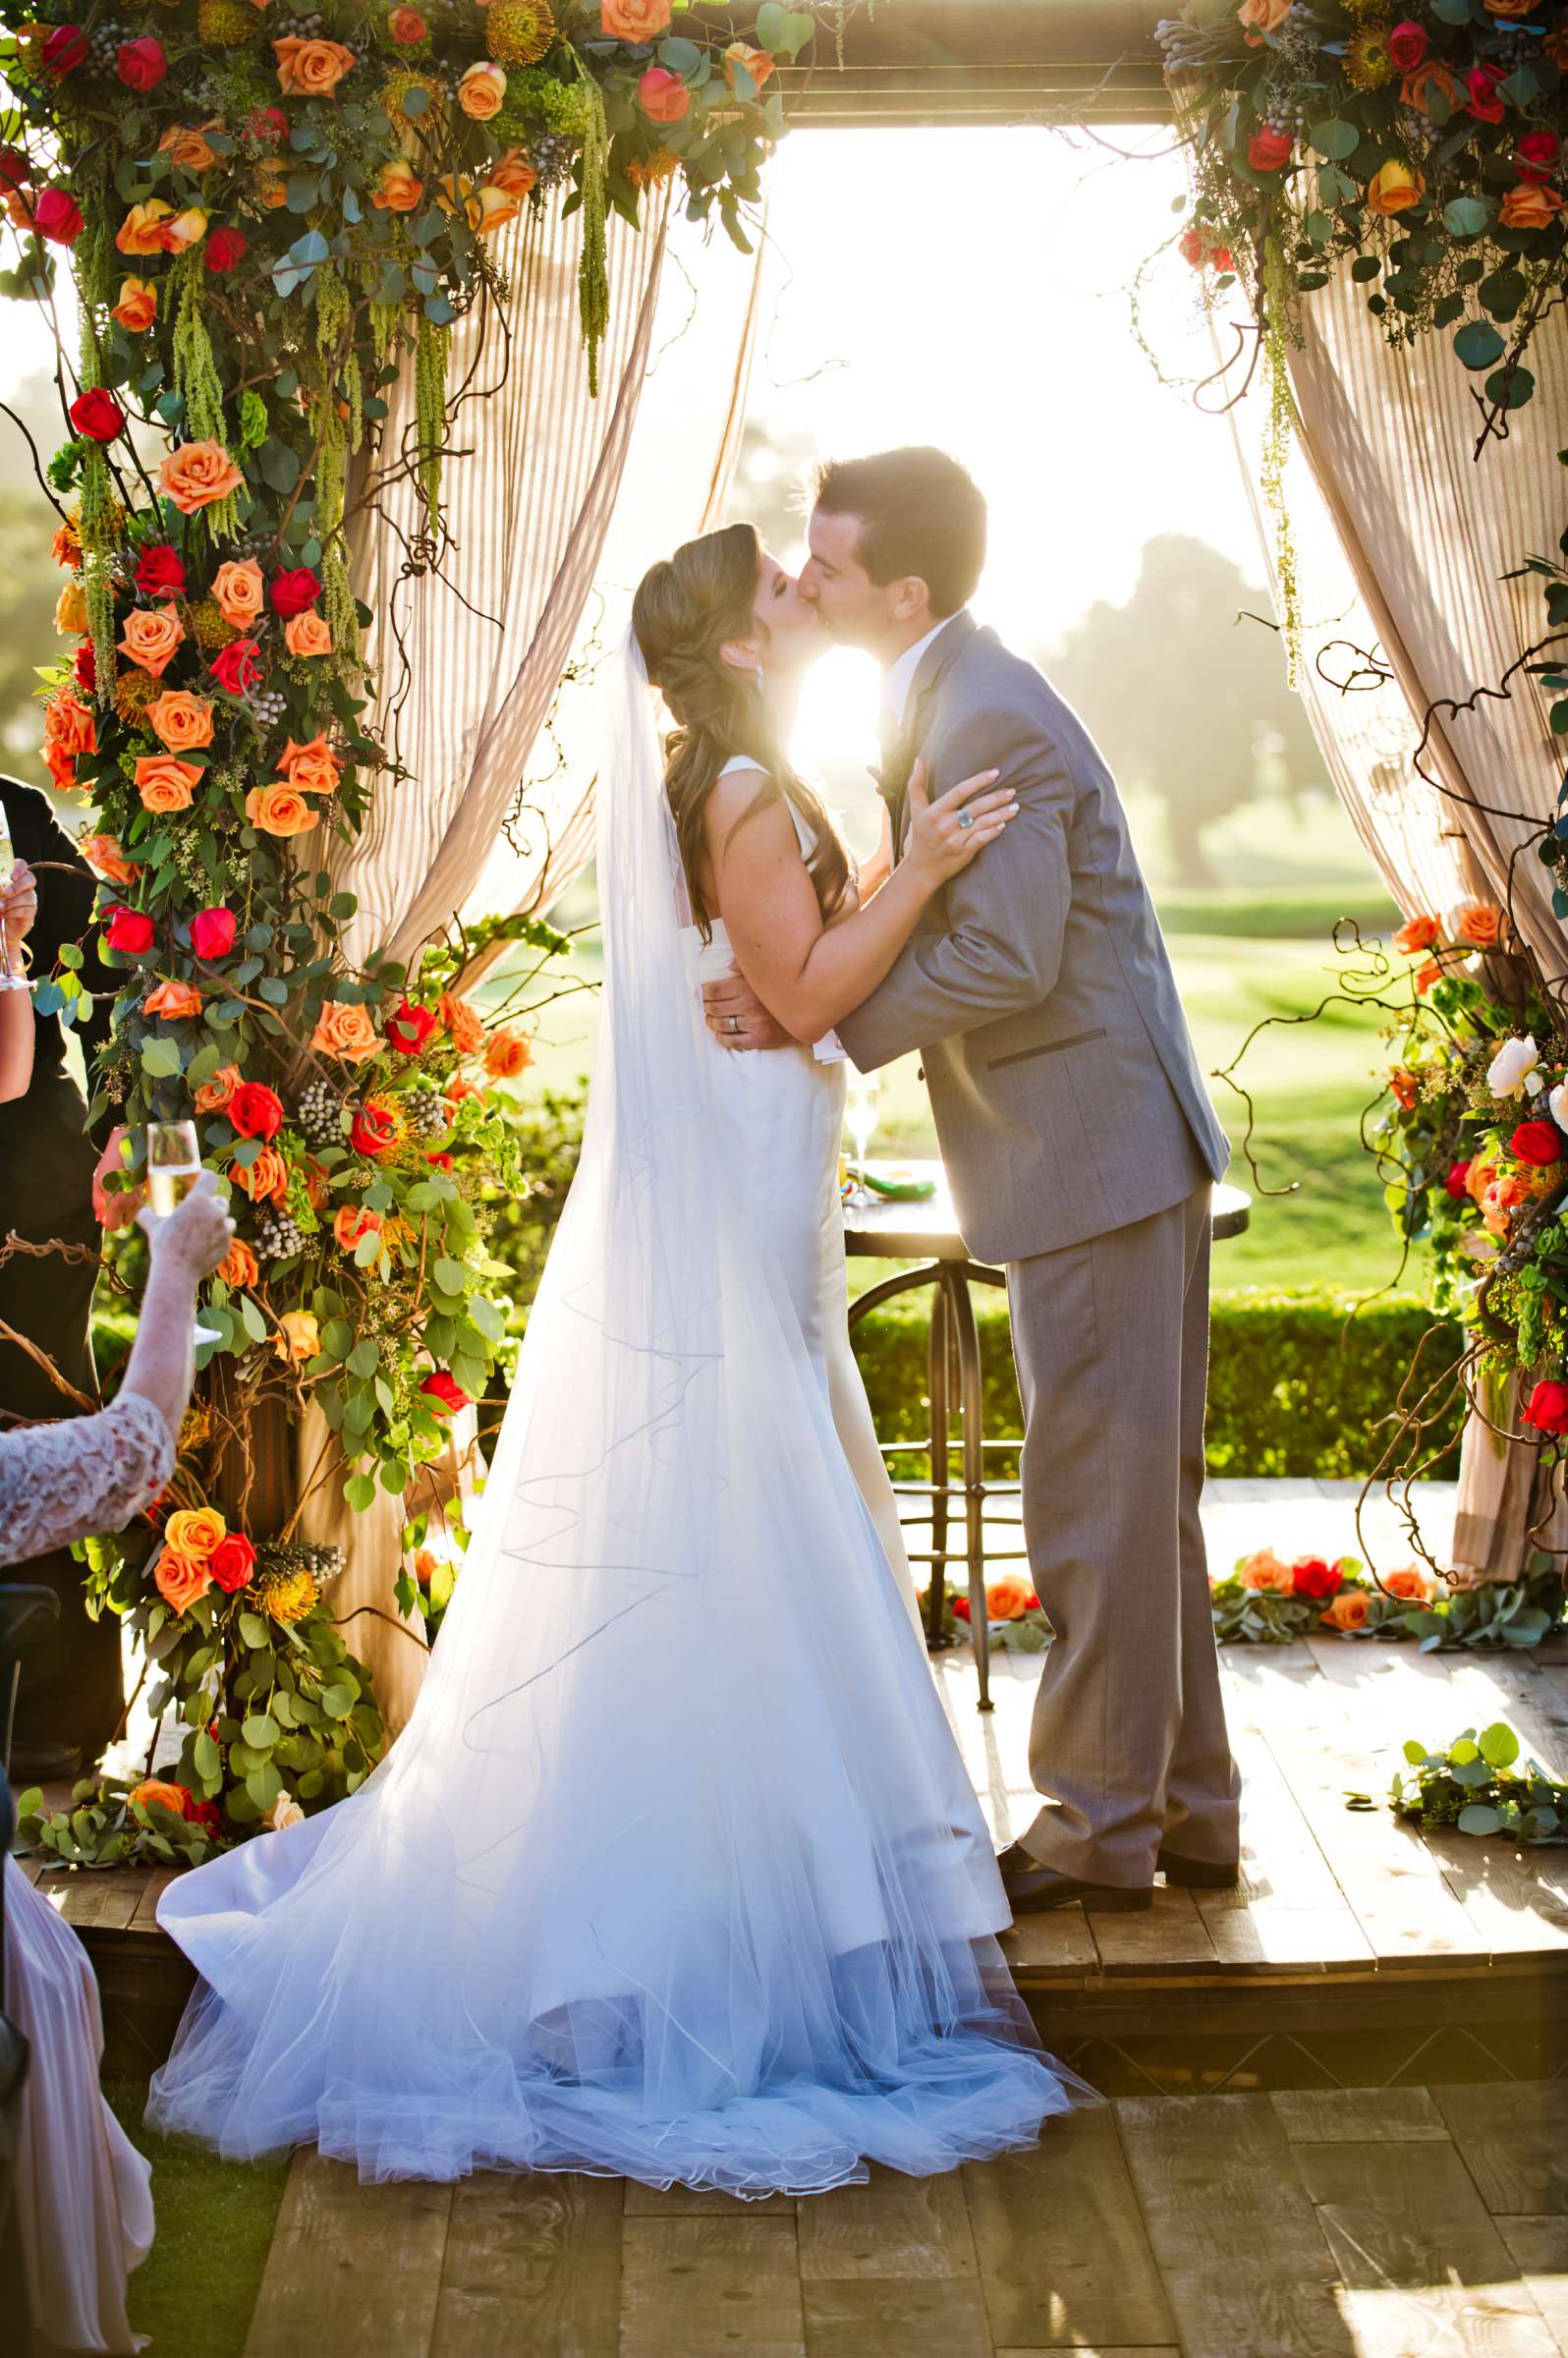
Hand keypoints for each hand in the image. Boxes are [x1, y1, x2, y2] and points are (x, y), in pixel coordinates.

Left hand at [1, 859, 35, 962]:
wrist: (1, 925)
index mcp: (15, 876)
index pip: (22, 865)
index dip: (19, 868)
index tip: (11, 877)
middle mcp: (26, 886)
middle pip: (30, 879)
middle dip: (18, 886)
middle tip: (6, 893)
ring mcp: (30, 899)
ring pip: (28, 897)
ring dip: (12, 902)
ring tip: (0, 906)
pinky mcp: (30, 912)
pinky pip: (26, 910)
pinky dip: (13, 912)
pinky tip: (4, 914)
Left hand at [93, 1125, 144, 1228]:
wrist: (129, 1147)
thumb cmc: (110, 1163)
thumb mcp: (98, 1182)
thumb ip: (98, 1203)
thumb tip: (99, 1218)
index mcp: (117, 1202)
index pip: (113, 1226)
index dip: (107, 1222)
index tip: (104, 1214)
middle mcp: (132, 1204)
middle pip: (125, 1222)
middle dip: (118, 1216)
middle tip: (112, 1202)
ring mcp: (142, 1199)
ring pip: (133, 1214)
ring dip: (126, 1208)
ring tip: (120, 1190)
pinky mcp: (148, 1193)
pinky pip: (139, 1204)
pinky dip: (134, 1200)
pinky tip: (129, 1186)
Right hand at [137, 1168, 234, 1278]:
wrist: (177, 1271)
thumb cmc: (164, 1245)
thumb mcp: (153, 1226)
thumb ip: (148, 1215)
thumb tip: (141, 1212)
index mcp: (198, 1201)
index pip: (210, 1178)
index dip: (206, 1177)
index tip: (202, 1180)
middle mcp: (215, 1211)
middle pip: (220, 1200)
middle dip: (212, 1204)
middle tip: (200, 1213)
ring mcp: (224, 1229)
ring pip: (227, 1219)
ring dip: (219, 1222)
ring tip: (204, 1230)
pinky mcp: (227, 1244)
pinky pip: (226, 1237)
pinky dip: (218, 1239)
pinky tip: (205, 1246)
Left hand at [701, 969, 792, 1050]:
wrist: (808, 1009)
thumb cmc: (783, 989)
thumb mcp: (767, 971)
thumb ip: (746, 966)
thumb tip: (727, 965)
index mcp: (748, 986)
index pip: (714, 990)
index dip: (703, 993)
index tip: (701, 993)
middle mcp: (749, 1005)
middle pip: (714, 1008)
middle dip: (706, 1007)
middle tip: (705, 1006)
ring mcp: (754, 1024)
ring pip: (721, 1025)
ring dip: (712, 1022)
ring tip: (711, 1019)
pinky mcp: (760, 1039)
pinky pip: (733, 1042)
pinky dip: (723, 1038)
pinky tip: (721, 1034)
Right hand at [904, 760, 1015, 889]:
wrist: (922, 868)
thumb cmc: (921, 835)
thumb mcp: (916, 810)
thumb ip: (917, 784)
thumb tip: (919, 760)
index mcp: (935, 812)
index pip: (959, 791)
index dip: (978, 781)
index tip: (995, 773)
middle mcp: (945, 825)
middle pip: (976, 807)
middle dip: (996, 798)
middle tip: (1012, 790)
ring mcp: (955, 839)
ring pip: (982, 823)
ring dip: (1001, 814)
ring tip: (1015, 806)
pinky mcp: (963, 853)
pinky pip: (981, 840)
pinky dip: (993, 832)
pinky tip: (1003, 825)